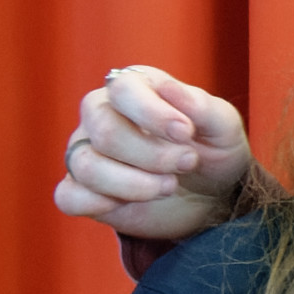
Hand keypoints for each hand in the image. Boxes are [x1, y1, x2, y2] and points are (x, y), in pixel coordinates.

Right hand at [55, 66, 252, 242]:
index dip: (153, 113)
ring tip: (170, 186)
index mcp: (135, 90)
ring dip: (134, 184)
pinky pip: (69, 196)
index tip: (186, 133)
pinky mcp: (82, 189)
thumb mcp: (224, 128)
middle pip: (105, 132)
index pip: (123, 90)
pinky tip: (131, 204)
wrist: (212, 197)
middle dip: (153, 155)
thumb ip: (202, 107)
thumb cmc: (213, 151)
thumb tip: (169, 89)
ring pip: (86, 166)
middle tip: (187, 163)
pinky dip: (99, 204)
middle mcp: (101, 115)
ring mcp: (86, 152)